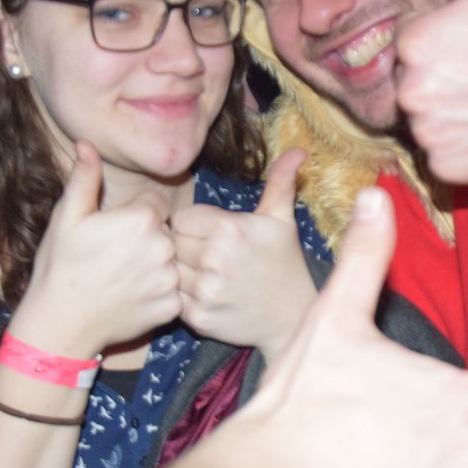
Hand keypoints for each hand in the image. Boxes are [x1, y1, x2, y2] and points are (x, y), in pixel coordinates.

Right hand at [6, 142, 181, 358]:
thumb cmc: (60, 267)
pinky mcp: (172, 308)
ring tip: (122, 278)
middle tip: (116, 257)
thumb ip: (84, 178)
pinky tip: (132, 297)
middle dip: (147, 240)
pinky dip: (158, 294)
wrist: (61, 323)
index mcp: (142, 219)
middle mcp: (164, 247)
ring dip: (155, 267)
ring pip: (171, 262)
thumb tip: (87, 143)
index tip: (115, 232)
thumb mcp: (67, 217)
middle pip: (166, 232)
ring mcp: (170, 280)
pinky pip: (173, 292)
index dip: (134, 215)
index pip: (155, 204)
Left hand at [172, 149, 316, 360]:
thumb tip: (298, 149)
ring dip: (181, 272)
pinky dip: (183, 297)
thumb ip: (280, 183)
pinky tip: (205, 294)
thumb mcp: (282, 221)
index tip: (209, 235)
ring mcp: (205, 290)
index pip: (180, 219)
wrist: (293, 317)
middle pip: (171, 244)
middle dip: (185, 248)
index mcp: (228, 229)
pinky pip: (172, 298)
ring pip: (169, 270)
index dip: (192, 226)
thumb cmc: (284, 264)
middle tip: (205, 256)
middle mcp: (213, 259)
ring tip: (205, 275)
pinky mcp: (198, 318)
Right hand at [235, 187, 467, 467]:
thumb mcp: (332, 319)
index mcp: (458, 388)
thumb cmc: (299, 403)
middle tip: (358, 456)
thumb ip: (365, 258)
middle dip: (413, 455)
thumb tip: (377, 195)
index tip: (361, 419)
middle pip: (451, 450)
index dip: (401, 413)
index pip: (445, 404)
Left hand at [394, 0, 467, 183]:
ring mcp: (429, 134)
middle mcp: (411, 91)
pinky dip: (459, 149)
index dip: (443, 45)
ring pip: (424, 123)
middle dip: (441, 81)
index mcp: (413, 43)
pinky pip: (439, 159)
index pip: (410, 47)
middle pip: (413, 85)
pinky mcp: (447, 169)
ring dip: (448, 115)